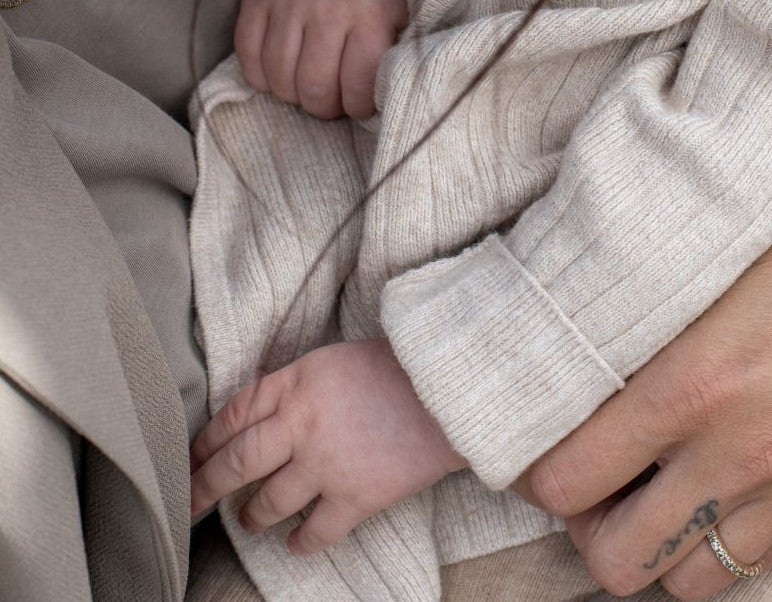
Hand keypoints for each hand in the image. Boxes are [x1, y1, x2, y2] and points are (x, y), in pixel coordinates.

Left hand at [190, 339, 465, 554]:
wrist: (452, 388)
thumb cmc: (399, 367)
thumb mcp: (335, 360)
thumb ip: (295, 386)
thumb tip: (260, 414)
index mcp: (297, 383)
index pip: (234, 415)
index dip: (206, 440)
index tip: (192, 457)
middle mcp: (302, 424)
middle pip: (235, 463)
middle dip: (203, 487)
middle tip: (186, 505)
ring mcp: (326, 464)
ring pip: (267, 503)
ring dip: (253, 516)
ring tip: (249, 520)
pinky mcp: (355, 497)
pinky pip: (313, 532)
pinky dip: (300, 542)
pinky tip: (295, 543)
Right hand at [235, 0, 406, 118]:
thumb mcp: (398, 20)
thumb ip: (391, 59)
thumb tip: (379, 103)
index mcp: (371, 12)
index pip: (360, 84)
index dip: (358, 106)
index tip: (357, 105)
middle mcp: (328, 4)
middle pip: (314, 85)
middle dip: (323, 107)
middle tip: (329, 103)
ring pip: (279, 75)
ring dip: (292, 95)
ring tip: (306, 90)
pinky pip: (248, 54)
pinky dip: (261, 77)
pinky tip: (279, 77)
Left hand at [514, 44, 771, 597]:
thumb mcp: (714, 242)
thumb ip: (641, 307)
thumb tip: (568, 330)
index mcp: (693, 380)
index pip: (563, 480)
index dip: (534, 462)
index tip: (539, 430)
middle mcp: (744, 452)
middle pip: (614, 561)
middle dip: (586, 517)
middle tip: (591, 463)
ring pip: (688, 583)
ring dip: (656, 541)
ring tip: (654, 480)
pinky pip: (763, 563)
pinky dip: (724, 541)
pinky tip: (722, 480)